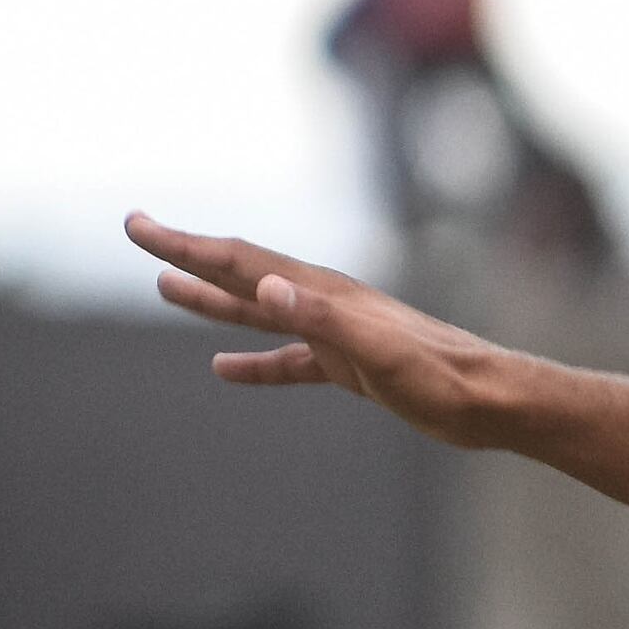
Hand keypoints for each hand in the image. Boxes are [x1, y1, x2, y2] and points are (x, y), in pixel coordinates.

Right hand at [129, 212, 505, 437]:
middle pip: (242, 274)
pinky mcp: (351, 367)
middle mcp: (326, 304)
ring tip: (166, 289)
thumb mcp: (377, 350)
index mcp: (324, 293)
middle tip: (138, 233)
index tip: (137, 227)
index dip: (185, 245)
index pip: (240, 261)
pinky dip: (254, 363)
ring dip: (212, 301)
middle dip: (188, 256)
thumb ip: (321, 318)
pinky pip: (288, 361)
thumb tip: (265, 287)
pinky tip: (224, 368)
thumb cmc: (442, 376)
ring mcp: (337, 334)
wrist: (492, 402)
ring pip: (260, 313)